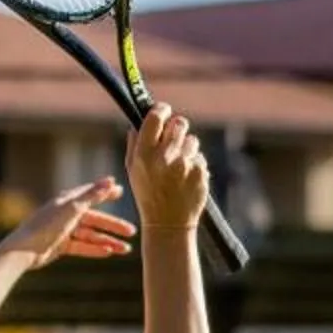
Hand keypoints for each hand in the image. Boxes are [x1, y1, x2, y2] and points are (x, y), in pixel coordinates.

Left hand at [5, 177, 134, 268]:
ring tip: (125, 249)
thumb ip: (93, 196)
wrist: (25, 249)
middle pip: (95, 219)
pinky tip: (109, 253)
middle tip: (132, 231)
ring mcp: (63, 230)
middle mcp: (66, 214)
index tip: (121, 191)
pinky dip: (95, 249)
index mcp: (67, 201)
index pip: (90, 194)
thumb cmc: (47, 225)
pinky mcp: (60, 246)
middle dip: (113, 225)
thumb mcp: (73, 208)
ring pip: (91, 235)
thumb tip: (111, 181)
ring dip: (108, 241)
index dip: (105, 192)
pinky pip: (82, 246)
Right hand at [127, 105, 210, 238]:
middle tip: (174, 139)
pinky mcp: (200, 172)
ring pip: (192, 140)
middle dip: (177, 128)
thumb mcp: (132, 170)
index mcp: (144, 153)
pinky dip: (195, 164)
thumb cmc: (147, 194)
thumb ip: (134, 143)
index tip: (164, 110)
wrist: (168, 223)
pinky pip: (200, 157)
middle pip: (179, 123)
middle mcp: (165, 156)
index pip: (155, 117)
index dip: (161, 109)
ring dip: (187, 148)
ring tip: (179, 167)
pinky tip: (186, 178)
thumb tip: (138, 120)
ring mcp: (185, 164)